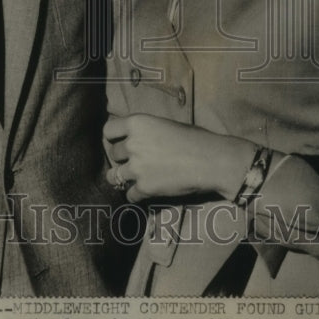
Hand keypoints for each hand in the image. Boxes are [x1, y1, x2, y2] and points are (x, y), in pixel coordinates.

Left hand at [104, 113, 239, 202]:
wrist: (211, 160)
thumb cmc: (194, 138)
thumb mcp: (165, 124)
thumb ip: (145, 131)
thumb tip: (134, 138)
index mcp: (137, 123)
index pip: (108, 130)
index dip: (113, 138)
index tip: (119, 143)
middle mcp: (132, 144)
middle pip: (113, 154)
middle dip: (122, 158)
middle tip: (135, 161)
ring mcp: (136, 167)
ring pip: (114, 176)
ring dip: (122, 178)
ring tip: (133, 179)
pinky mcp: (145, 187)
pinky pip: (129, 194)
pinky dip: (136, 195)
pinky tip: (144, 192)